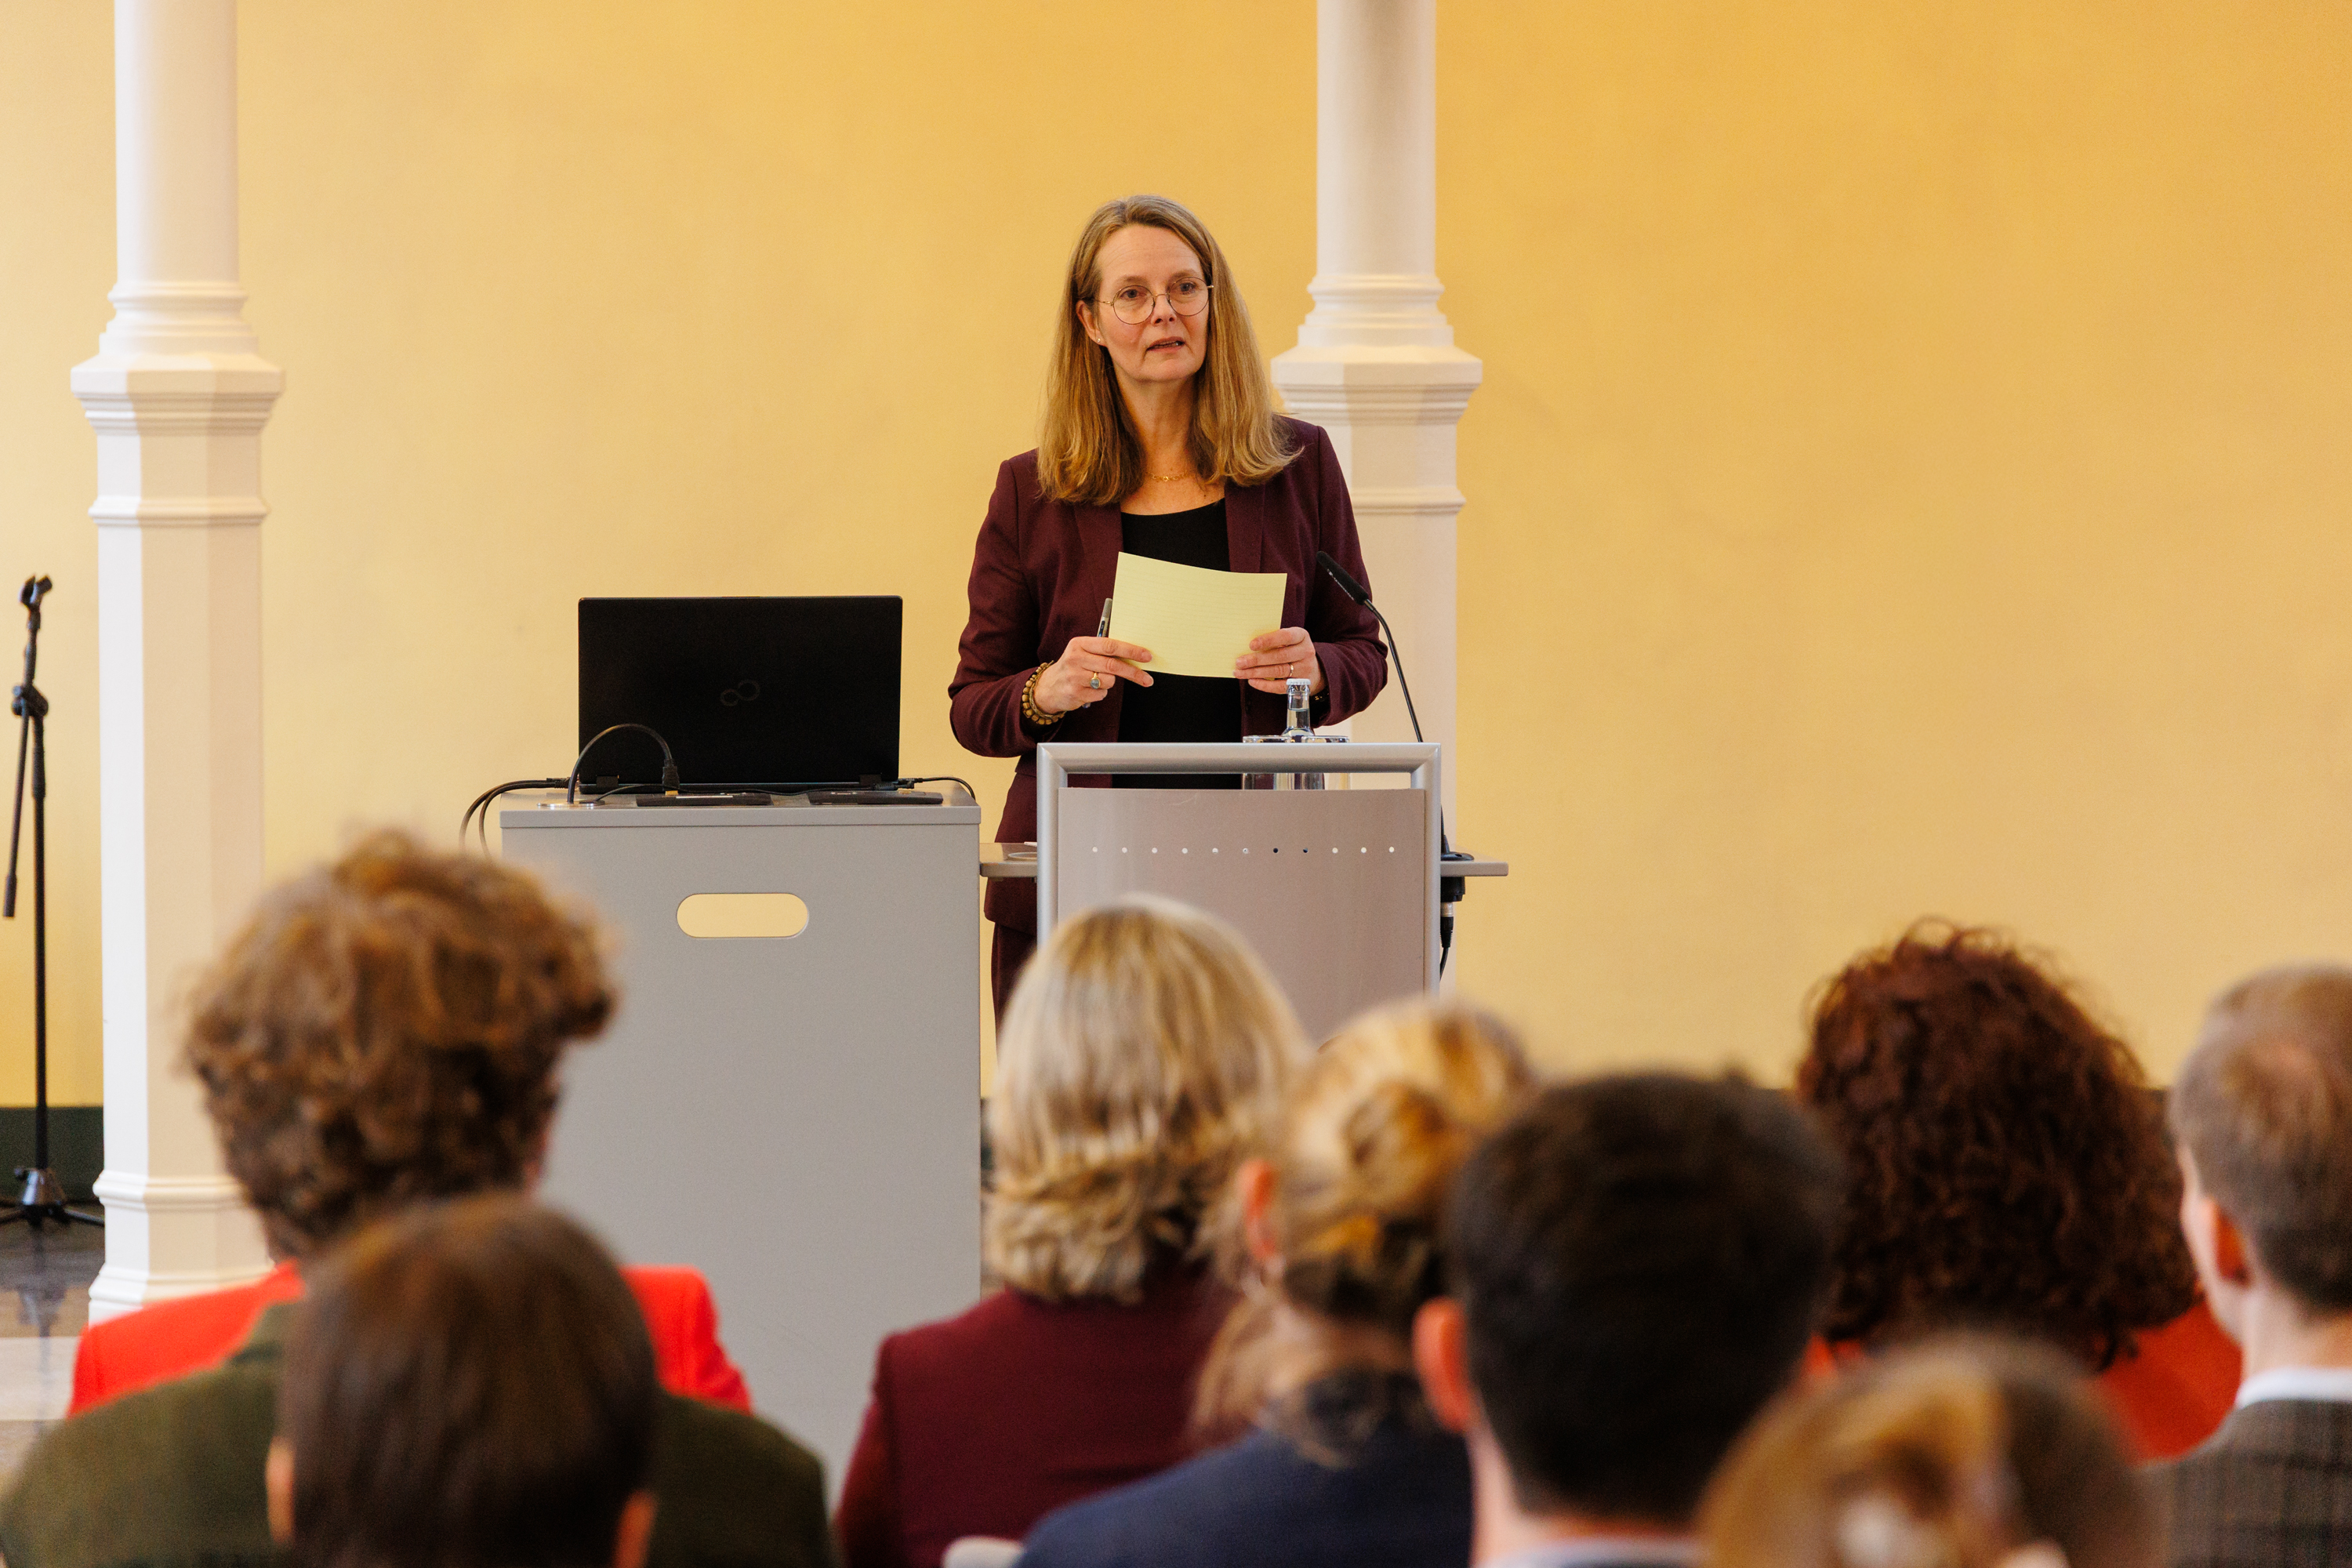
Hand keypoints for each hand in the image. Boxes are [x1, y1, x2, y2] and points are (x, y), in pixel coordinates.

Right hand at [1035, 637, 1153, 715]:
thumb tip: (1135, 654)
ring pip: (1109, 681)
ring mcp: (1074, 677)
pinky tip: (1089, 689)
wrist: (1048, 687)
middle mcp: (1075, 658)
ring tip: (1097, 680)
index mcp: (1079, 644)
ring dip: (1110, 682)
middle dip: (1133, 672)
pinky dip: (1101, 693)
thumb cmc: (1074, 666)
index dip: (1131, 650)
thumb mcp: (1083, 652)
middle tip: (1148, 679)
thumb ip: (1104, 651)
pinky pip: (1101, 694)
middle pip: (1112, 665)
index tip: (1147, 656)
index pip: (1110, 645)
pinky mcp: (1076, 693)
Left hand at [1235, 628, 1321, 695]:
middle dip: (1257, 660)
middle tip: (1239, 662)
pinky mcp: (1301, 685)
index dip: (1268, 640)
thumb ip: (1273, 641)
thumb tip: (1246, 647)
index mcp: (1301, 636)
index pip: (1286, 636)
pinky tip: (1252, 681)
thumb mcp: (1288, 640)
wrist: (1313, 670)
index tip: (1251, 645)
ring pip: (1278, 671)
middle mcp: (1306, 652)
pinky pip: (1280, 686)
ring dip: (1256, 672)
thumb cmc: (1292, 650)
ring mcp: (1305, 669)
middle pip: (1280, 656)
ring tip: (1240, 672)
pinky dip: (1264, 685)